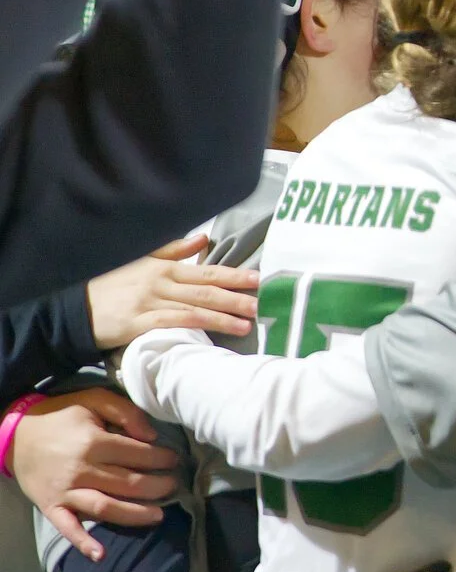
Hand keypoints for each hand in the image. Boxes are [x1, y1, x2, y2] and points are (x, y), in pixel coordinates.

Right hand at [7, 387, 178, 560]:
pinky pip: (68, 528)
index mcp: (94, 442)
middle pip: (129, 484)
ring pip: (107, 508)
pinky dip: (83, 542)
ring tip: (159, 516)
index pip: (139, 455)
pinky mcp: (51, 507)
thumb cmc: (60, 415)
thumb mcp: (93, 399)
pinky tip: (100, 554)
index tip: (174, 460)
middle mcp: (81, 469)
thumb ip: (126, 411)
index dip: (162, 458)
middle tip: (174, 485)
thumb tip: (152, 435)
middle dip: (158, 487)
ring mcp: (65, 491)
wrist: (14, 434)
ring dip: (136, 514)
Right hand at [85, 236, 258, 347]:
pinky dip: (196, 326)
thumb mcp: (141, 261)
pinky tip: (214, 333)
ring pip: (195, 307)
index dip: (234, 275)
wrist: (75, 307)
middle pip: (206, 289)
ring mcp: (151, 303)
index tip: (258, 278)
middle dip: (237, 295)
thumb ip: (173, 250)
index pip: (206, 271)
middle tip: (263, 301)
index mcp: (164, 267)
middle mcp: (161, 282)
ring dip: (224, 315)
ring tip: (249, 321)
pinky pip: (173, 323)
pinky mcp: (139, 323)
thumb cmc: (112, 284)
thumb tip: (203, 239)